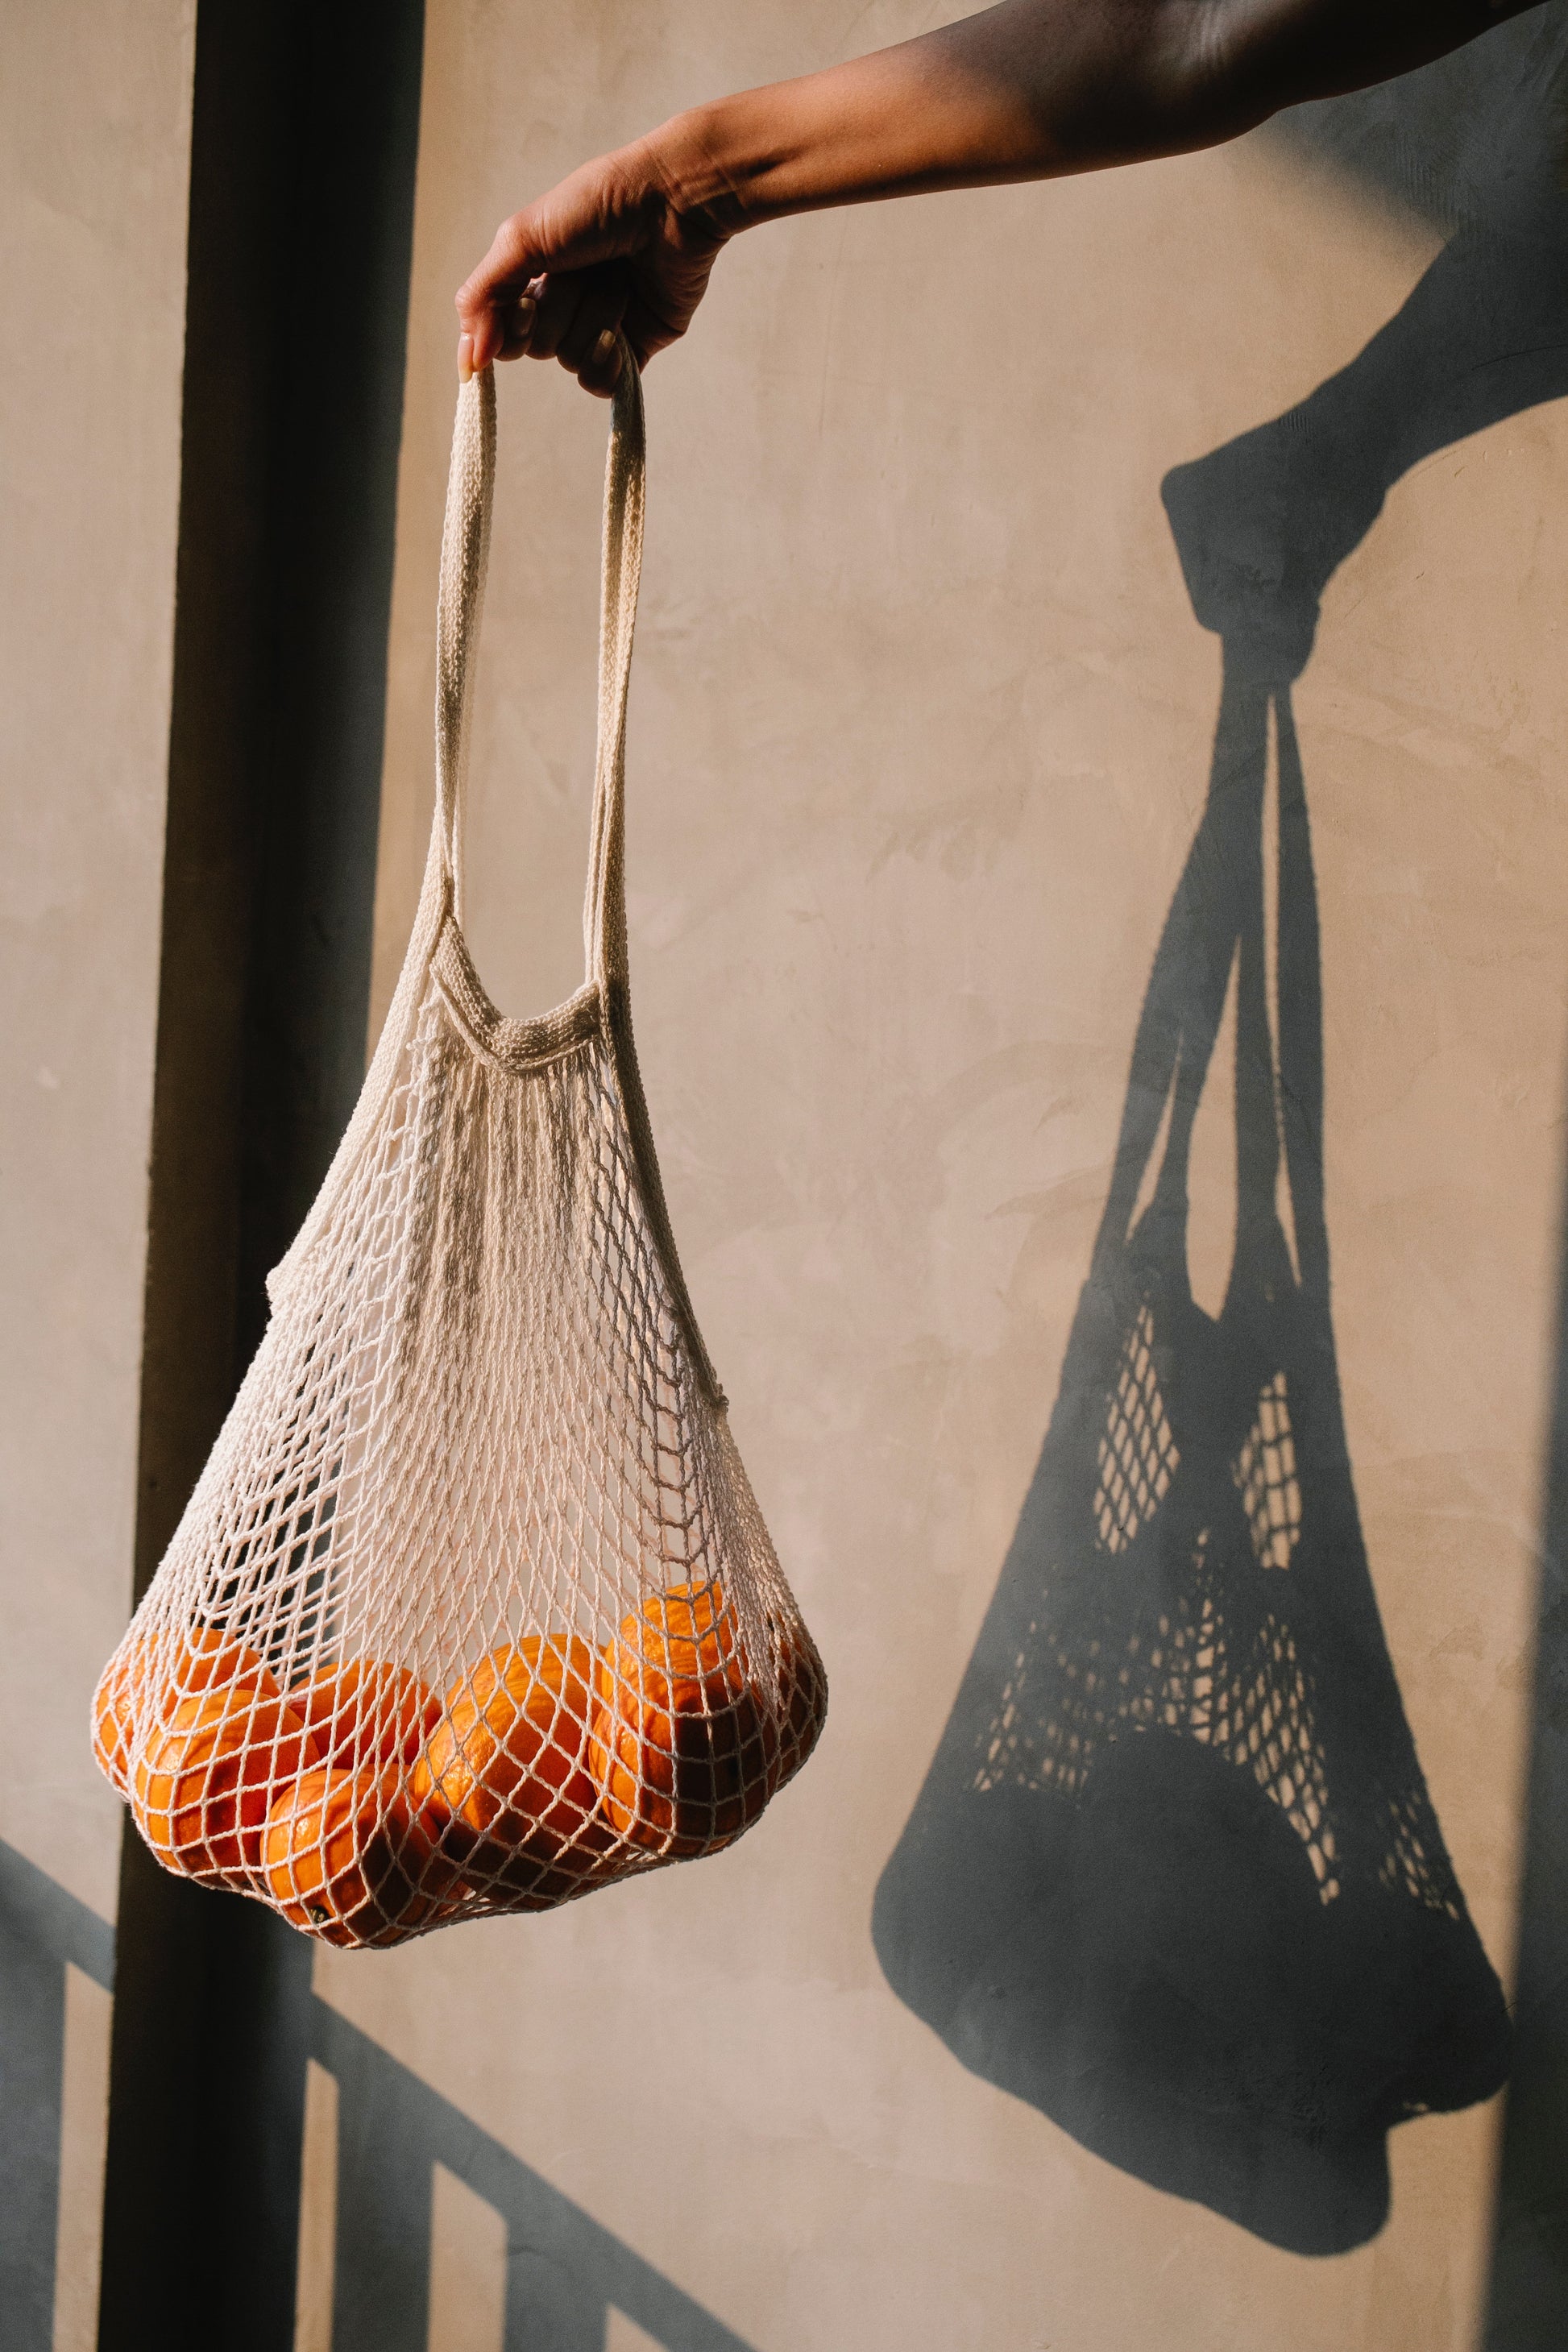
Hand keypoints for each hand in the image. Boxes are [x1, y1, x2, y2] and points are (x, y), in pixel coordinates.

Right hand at [455, 133, 730, 395]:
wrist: (671, 204)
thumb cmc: (597, 205)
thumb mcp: (521, 238)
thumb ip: (482, 295)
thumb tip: (468, 360)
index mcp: (532, 275)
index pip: (500, 331)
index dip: (508, 329)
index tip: (526, 303)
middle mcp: (562, 304)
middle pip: (536, 346)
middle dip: (559, 310)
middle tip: (584, 271)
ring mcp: (598, 328)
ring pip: (570, 359)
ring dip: (593, 317)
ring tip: (617, 279)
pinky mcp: (634, 348)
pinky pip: (602, 384)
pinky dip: (607, 363)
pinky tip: (620, 332)